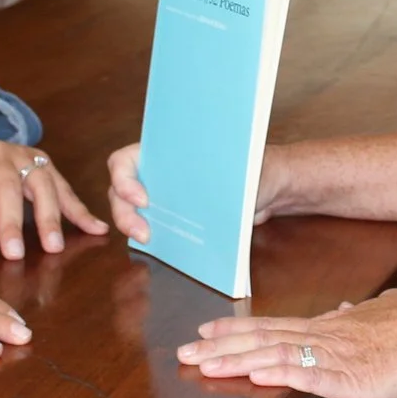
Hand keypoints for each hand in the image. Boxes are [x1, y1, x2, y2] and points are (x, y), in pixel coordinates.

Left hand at [0, 133, 106, 260]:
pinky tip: (97, 228)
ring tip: (54, 247)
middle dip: (13, 219)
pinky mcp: (42, 162)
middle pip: (8, 184)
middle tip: (15, 253)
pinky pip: (63, 185)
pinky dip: (80, 207)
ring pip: (42, 181)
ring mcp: (23, 154)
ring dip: (50, 214)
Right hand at [108, 141, 290, 243]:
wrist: (275, 189)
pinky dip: (153, 237)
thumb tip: (206, 189)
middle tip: (142, 232)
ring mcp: (166, 195)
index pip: (125, 160)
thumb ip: (222, 176)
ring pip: (133, 211)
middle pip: (121, 190)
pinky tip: (162, 247)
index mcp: (168, 150)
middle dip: (125, 212)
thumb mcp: (242, 167)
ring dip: (133, 226)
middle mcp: (161, 171)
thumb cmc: (261, 166)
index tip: (143, 199)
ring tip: (149, 240)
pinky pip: (155, 226)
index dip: (123, 179)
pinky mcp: (178, 217)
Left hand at [175, 287, 396, 397]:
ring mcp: (331, 356)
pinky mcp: (346, 377)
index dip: (237, 330)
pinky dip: (275, 374)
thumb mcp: (381, 315)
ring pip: (273, 354)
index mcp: (329, 327)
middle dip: (221, 346)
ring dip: (236, 360)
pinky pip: (304, 374)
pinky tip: (253, 376)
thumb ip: (359, 318)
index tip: (208, 331)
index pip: (272, 327)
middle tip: (185, 349)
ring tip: (205, 363)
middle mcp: (322, 337)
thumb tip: (348, 309)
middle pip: (262, 339)